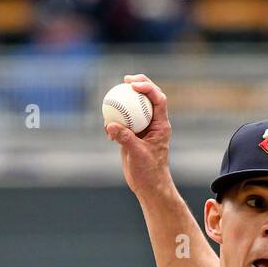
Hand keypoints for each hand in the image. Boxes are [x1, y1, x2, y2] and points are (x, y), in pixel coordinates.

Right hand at [105, 75, 171, 198]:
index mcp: (160, 125)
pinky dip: (114, 121)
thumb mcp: (138, 155)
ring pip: (133, 107)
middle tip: (125, 80)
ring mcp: (142, 128)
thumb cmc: (150, 173)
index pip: (158, 99)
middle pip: (147, 97)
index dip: (147, 87)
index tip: (133, 85)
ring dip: (123, 101)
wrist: (149, 187)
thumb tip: (110, 125)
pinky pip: (122, 121)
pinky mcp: (132, 135)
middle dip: (138, 84)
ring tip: (111, 98)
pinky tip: (107, 126)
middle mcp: (153, 123)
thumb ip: (125, 138)